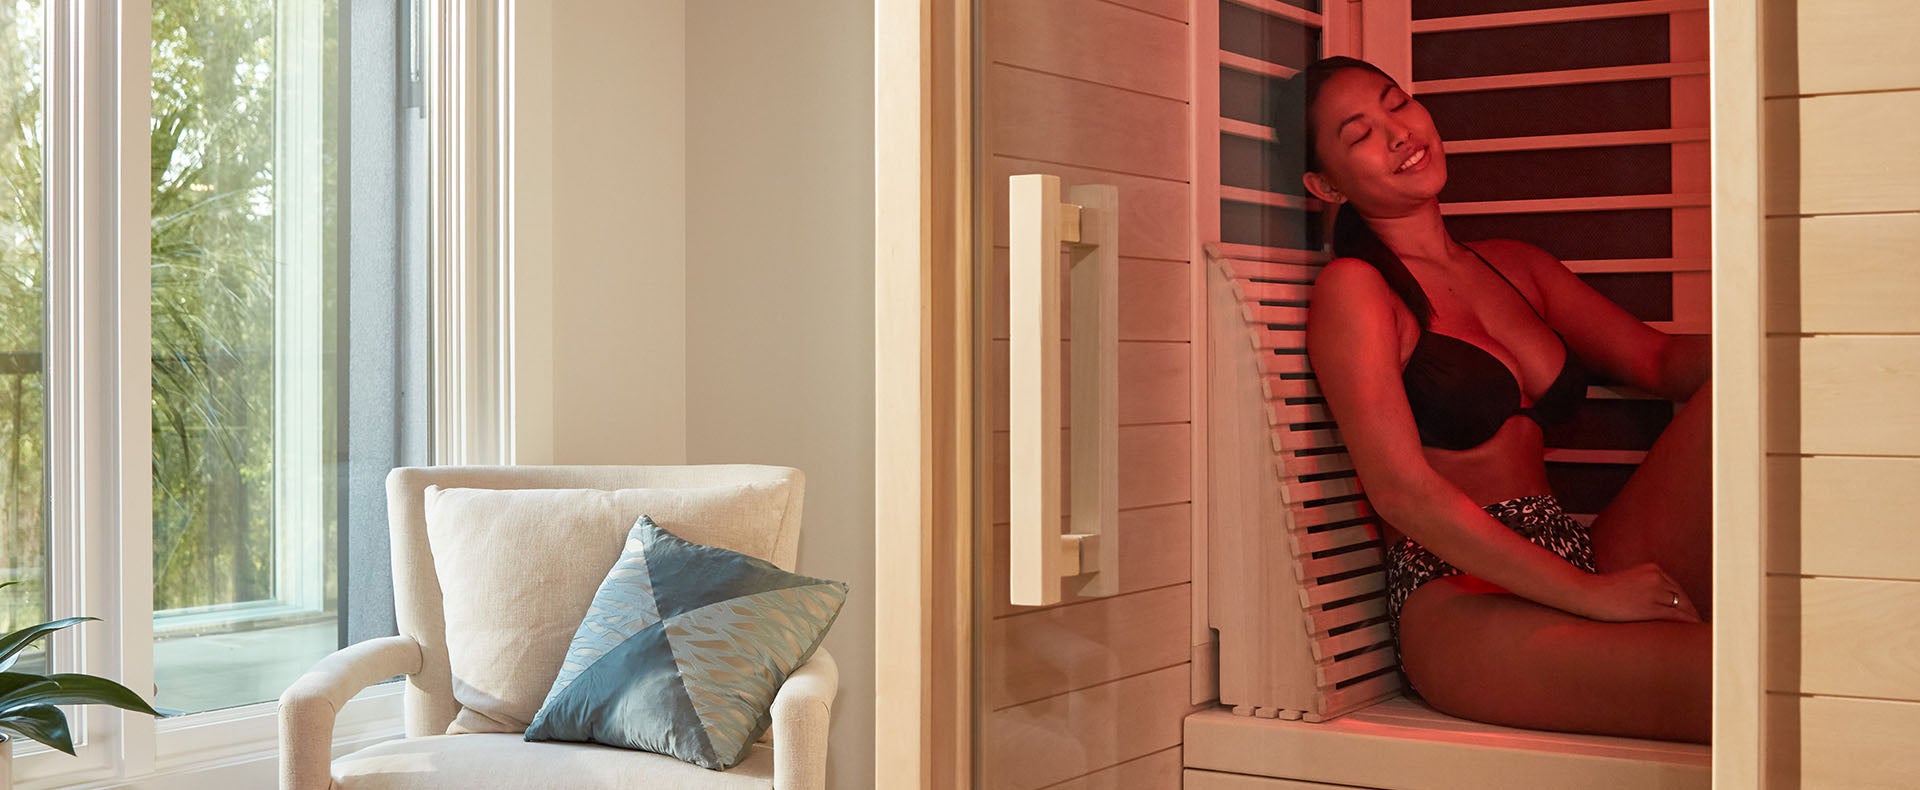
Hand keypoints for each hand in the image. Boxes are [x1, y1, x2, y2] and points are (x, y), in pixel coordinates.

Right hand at [1571, 562, 1701, 622]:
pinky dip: (1687, 624)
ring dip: (1691, 619)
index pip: (1676, 588)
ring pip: (1683, 607)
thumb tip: (1657, 603)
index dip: (1685, 603)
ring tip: (1696, 632)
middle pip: (1683, 597)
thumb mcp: (1628, 581)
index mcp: (1652, 568)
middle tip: (1698, 626)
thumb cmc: (1602, 592)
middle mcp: (1657, 577)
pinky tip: (1692, 632)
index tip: (1690, 615)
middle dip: (1690, 612)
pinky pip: (1676, 617)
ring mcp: (1654, 592)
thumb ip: (1645, 587)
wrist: (1586, 594)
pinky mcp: (1649, 607)